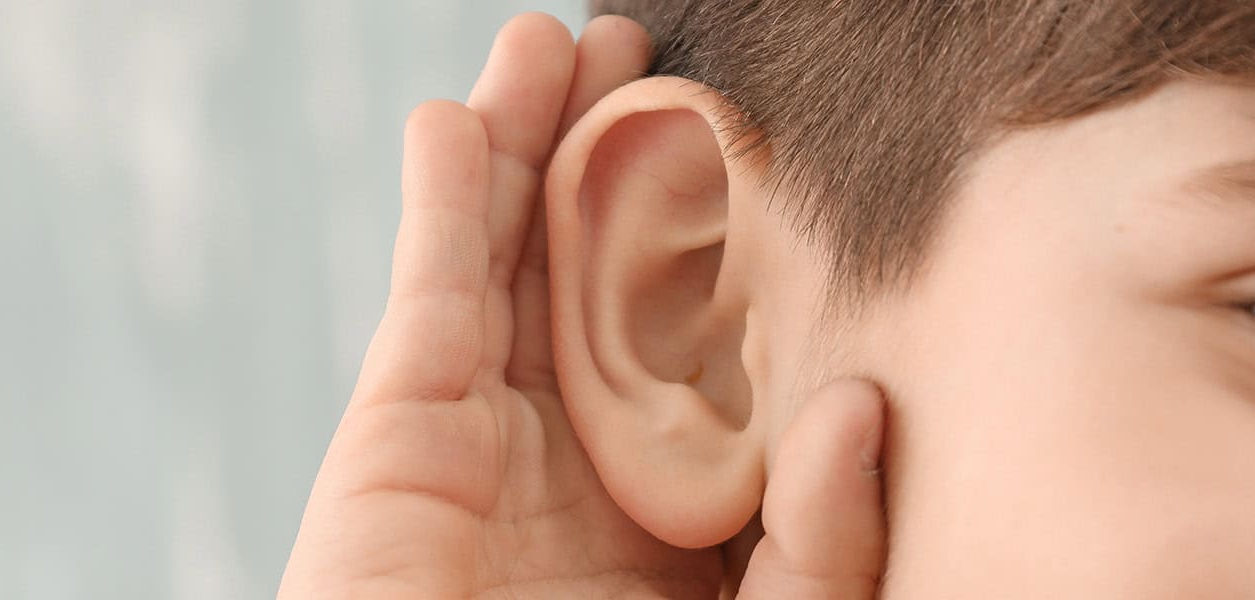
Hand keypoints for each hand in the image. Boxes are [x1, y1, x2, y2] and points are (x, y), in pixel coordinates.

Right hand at [281, 13, 892, 597]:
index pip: (700, 347)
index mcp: (674, 505)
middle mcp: (578, 458)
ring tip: (561, 42)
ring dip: (530, 145)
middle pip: (596, 276)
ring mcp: (483, 436)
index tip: (758, 156)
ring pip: (510, 257)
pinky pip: (428, 291)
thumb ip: (820, 546)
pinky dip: (442, 199)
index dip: (720, 247)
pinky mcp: (398, 432)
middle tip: (649, 56)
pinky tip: (465, 115)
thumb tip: (857, 406)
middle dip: (614, 162)